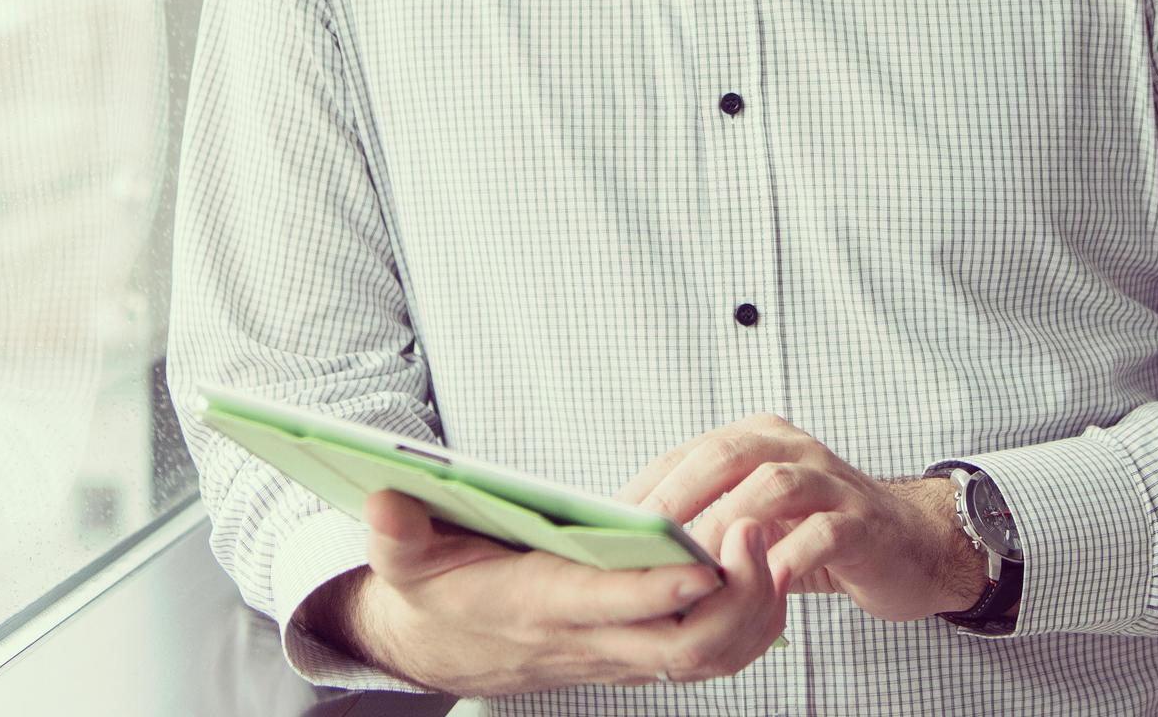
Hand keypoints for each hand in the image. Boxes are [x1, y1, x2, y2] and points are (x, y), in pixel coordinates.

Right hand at [308, 489, 784, 696]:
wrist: (447, 645)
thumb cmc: (436, 587)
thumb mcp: (404, 561)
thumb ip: (396, 533)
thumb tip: (381, 502)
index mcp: (538, 606)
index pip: (609, 606)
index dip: (658, 589)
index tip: (702, 559)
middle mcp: (590, 638)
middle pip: (682, 644)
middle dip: (734, 597)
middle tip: (760, 531)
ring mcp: (622, 650)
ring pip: (711, 655)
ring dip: (756, 609)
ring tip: (776, 541)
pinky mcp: (641, 649)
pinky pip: (715, 652)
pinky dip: (752, 620)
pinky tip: (768, 567)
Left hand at [618, 414, 987, 622]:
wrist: (910, 544)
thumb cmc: (820, 533)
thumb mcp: (758, 519)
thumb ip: (709, 519)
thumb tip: (633, 547)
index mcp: (759, 440)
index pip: (690, 452)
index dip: (647, 487)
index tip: (609, 527)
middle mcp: (793, 449)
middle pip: (725, 453)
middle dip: (678, 496)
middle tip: (644, 541)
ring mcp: (831, 482)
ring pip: (772, 485)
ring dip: (728, 525)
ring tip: (699, 565)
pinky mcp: (862, 522)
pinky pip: (823, 533)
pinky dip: (788, 557)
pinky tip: (762, 585)